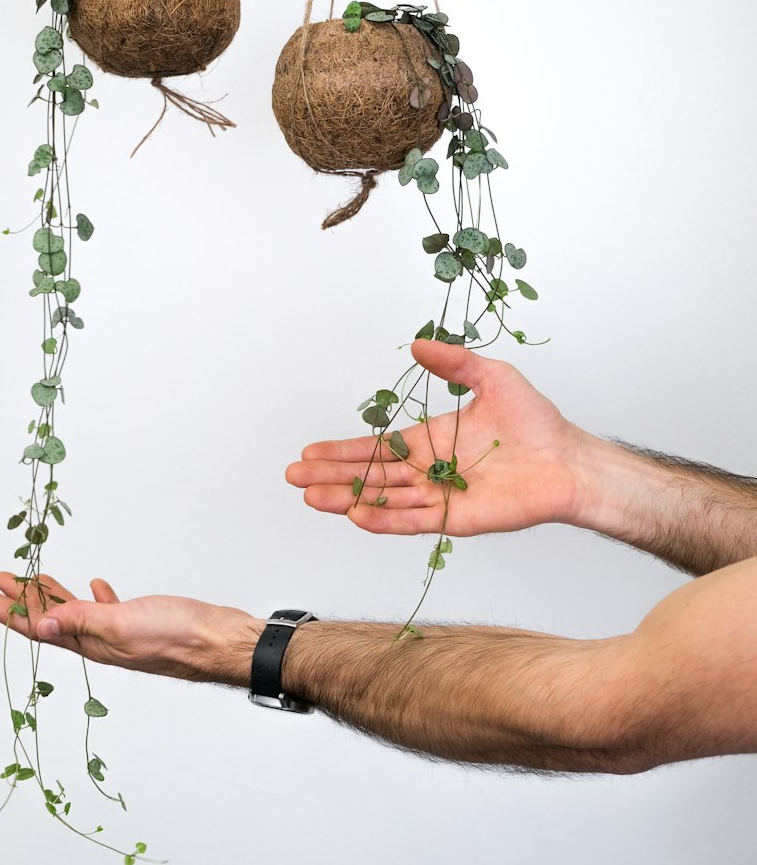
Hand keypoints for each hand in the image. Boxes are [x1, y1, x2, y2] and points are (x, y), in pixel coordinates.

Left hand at [0, 572, 260, 684]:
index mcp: (92, 644)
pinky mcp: (141, 622)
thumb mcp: (121, 625)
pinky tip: (95, 585)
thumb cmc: (178, 636)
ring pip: (76, 613)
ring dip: (53, 595)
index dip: (9, 611)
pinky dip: (94, 597)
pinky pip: (107, 609)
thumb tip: (40, 626)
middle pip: (51, 620)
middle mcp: (101, 641)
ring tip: (34, 578)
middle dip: (23, 600)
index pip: (39, 628)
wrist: (220, 642)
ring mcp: (121, 632)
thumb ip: (81, 622)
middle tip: (0, 579)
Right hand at [285, 339, 591, 536]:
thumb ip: (454, 362)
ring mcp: (440, 498)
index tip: (311, 450)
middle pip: (370, 476)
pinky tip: (358, 515)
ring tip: (313, 497)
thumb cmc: (536, 423)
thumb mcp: (492, 376)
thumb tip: (418, 344)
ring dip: (348, 499)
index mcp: (429, 442)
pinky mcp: (457, 519)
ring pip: (384, 499)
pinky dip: (386, 519)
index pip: (376, 449)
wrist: (569, 460)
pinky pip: (415, 520)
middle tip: (295, 476)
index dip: (342, 450)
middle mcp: (428, 472)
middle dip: (331, 476)